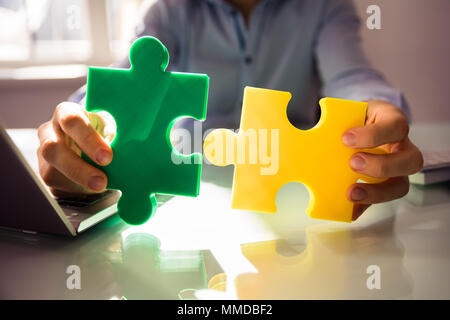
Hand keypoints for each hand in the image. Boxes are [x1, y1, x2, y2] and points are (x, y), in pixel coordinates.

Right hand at [37, 102, 114, 196]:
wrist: (87, 143)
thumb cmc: (101, 131)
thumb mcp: (109, 125)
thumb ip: (115, 131)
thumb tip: (128, 141)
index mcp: (67, 113)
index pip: (71, 120)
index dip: (88, 139)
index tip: (107, 157)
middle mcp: (50, 130)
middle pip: (53, 148)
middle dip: (78, 167)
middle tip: (101, 181)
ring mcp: (43, 152)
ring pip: (50, 170)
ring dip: (77, 182)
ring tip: (99, 187)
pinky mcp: (46, 171)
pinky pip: (55, 183)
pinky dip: (74, 188)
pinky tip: (89, 189)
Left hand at [342, 100, 422, 220]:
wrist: (353, 123)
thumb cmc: (353, 118)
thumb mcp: (347, 111)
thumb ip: (333, 120)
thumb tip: (306, 133)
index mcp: (392, 121)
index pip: (396, 126)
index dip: (374, 134)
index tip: (346, 138)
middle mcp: (401, 146)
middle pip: (411, 160)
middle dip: (382, 166)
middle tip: (353, 164)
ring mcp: (396, 168)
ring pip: (401, 186)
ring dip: (376, 192)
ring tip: (351, 193)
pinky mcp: (384, 186)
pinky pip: (380, 201)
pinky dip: (364, 206)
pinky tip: (348, 209)